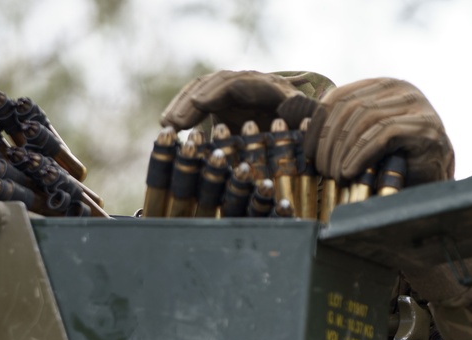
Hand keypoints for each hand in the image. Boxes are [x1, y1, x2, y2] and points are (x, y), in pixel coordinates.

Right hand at [160, 70, 306, 131]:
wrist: (298, 120)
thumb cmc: (302, 123)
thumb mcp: (305, 119)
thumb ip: (299, 114)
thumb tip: (291, 109)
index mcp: (266, 86)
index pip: (235, 84)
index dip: (217, 93)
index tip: (199, 105)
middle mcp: (244, 81)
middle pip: (212, 84)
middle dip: (192, 102)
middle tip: (175, 122)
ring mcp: (229, 89)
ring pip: (200, 89)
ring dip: (181, 106)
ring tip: (166, 124)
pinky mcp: (219, 101)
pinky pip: (196, 100)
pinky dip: (181, 110)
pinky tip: (167, 124)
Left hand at [303, 78, 454, 185]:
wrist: (434, 187)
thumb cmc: (394, 165)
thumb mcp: (363, 139)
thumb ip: (339, 126)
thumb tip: (294, 117)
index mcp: (384, 86)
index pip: (340, 96)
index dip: (318, 124)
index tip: (307, 152)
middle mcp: (403, 89)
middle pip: (351, 108)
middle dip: (329, 141)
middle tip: (320, 169)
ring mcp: (417, 106)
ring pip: (365, 120)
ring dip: (343, 150)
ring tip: (333, 174)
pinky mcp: (425, 127)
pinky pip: (383, 135)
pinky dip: (361, 154)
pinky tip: (349, 172)